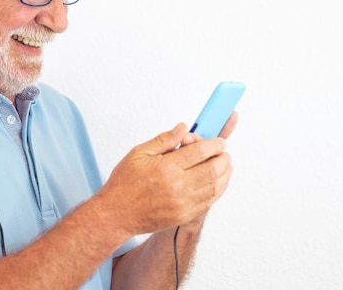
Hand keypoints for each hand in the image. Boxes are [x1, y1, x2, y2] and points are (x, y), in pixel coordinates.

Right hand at [101, 113, 236, 235]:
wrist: (117, 214)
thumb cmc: (124, 184)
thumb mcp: (139, 153)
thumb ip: (164, 140)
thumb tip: (183, 128)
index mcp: (166, 167)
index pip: (201, 151)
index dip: (214, 143)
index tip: (218, 141)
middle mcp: (177, 186)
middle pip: (213, 168)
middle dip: (223, 157)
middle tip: (223, 151)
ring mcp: (183, 203)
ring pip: (215, 186)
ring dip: (225, 173)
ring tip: (225, 165)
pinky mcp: (185, 215)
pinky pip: (209, 201)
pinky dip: (218, 189)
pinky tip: (218, 182)